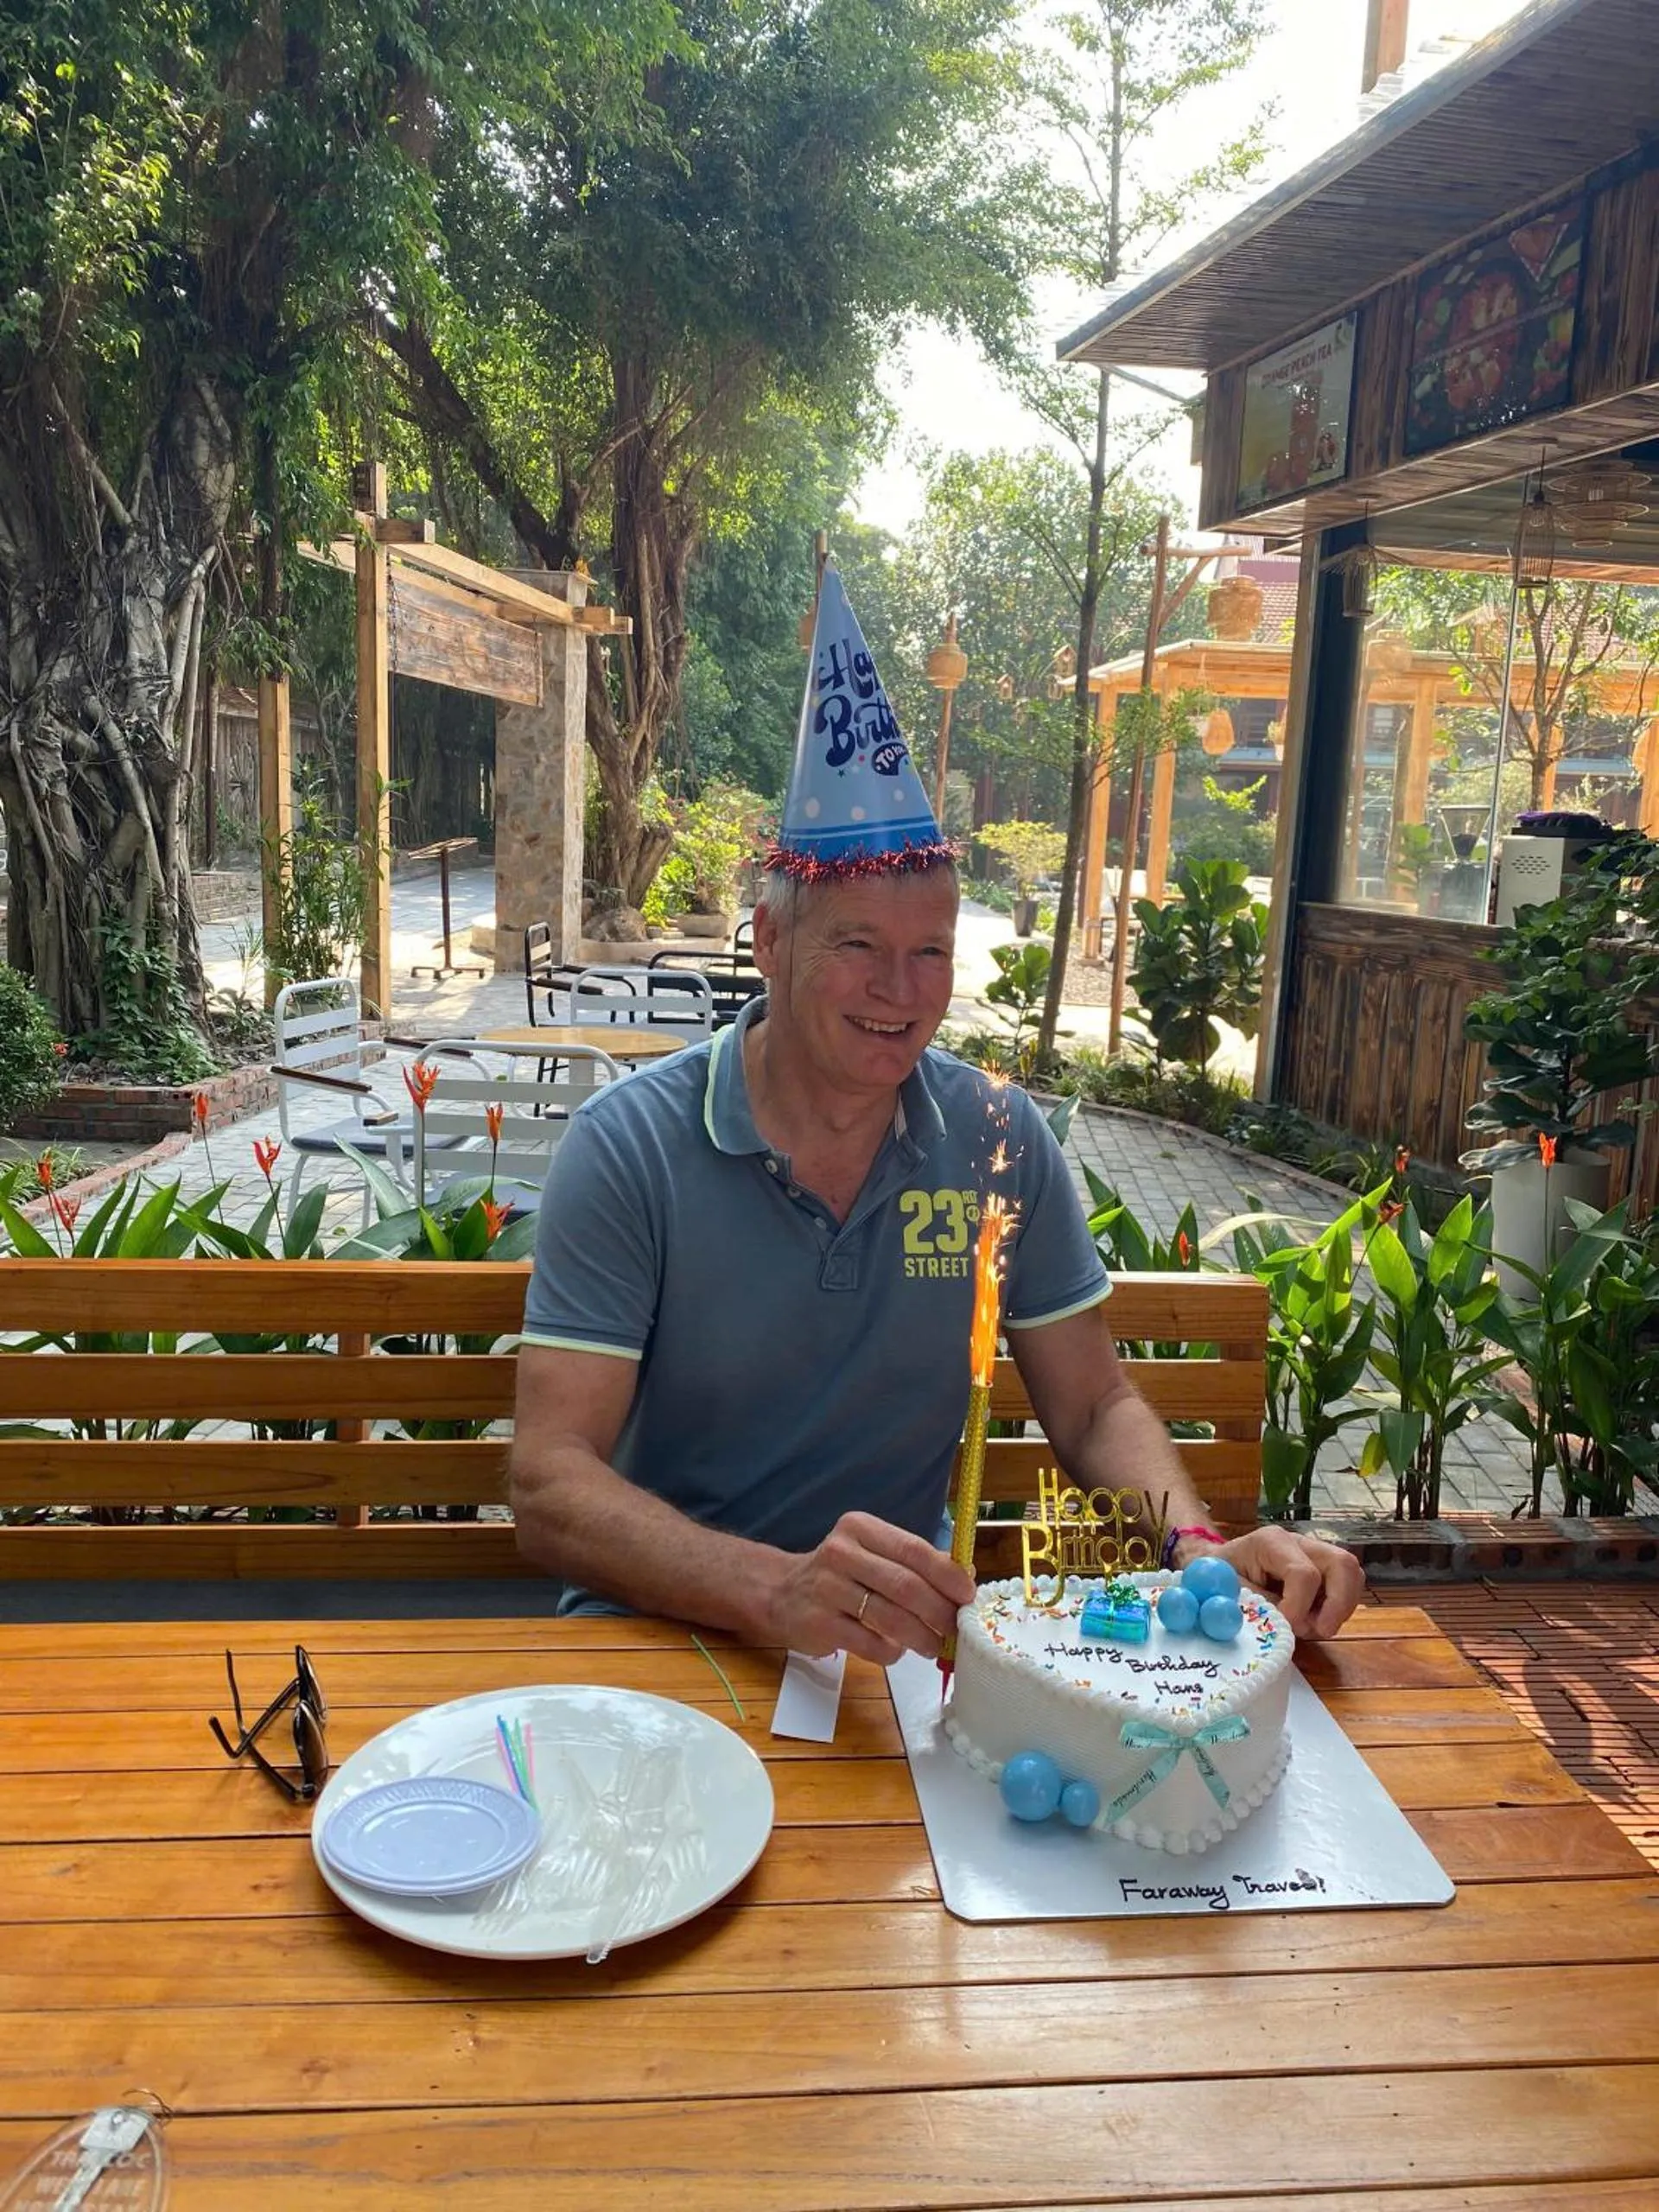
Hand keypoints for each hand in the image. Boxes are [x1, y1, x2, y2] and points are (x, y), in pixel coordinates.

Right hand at [763, 1511, 975, 1665]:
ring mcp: (826, 1588)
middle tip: (956, 1630)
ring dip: (921, 1637)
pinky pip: (868, 1643)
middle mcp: (841, 1552)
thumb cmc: (840, 1574)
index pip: (913, 1549)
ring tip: (935, 1647)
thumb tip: (965, 1577)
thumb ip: (914, 1562)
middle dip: (939, 1611)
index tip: (967, 1596)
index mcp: (861, 1528)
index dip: (946, 1575)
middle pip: (904, 1585)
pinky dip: (892, 1652)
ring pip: (889, 1617)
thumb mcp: (872, 1554)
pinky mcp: (818, 1623)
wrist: (780, 1593)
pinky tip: (898, 1651)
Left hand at [1204, 1526, 1366, 1640]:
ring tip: (1315, 1627)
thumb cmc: (1217, 1577)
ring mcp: (1315, 1554)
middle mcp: (1299, 1543)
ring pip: (1352, 1575)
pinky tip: (1314, 1620)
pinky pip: (1347, 1588)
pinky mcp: (1323, 1571)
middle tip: (1323, 1631)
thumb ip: (1258, 1605)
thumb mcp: (1227, 1591)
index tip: (1286, 1626)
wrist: (1214, 1567)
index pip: (1303, 1573)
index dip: (1299, 1606)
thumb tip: (1286, 1622)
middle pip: (1343, 1564)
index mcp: (1271, 1542)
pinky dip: (1338, 1609)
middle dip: (1339, 1604)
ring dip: (1341, 1608)